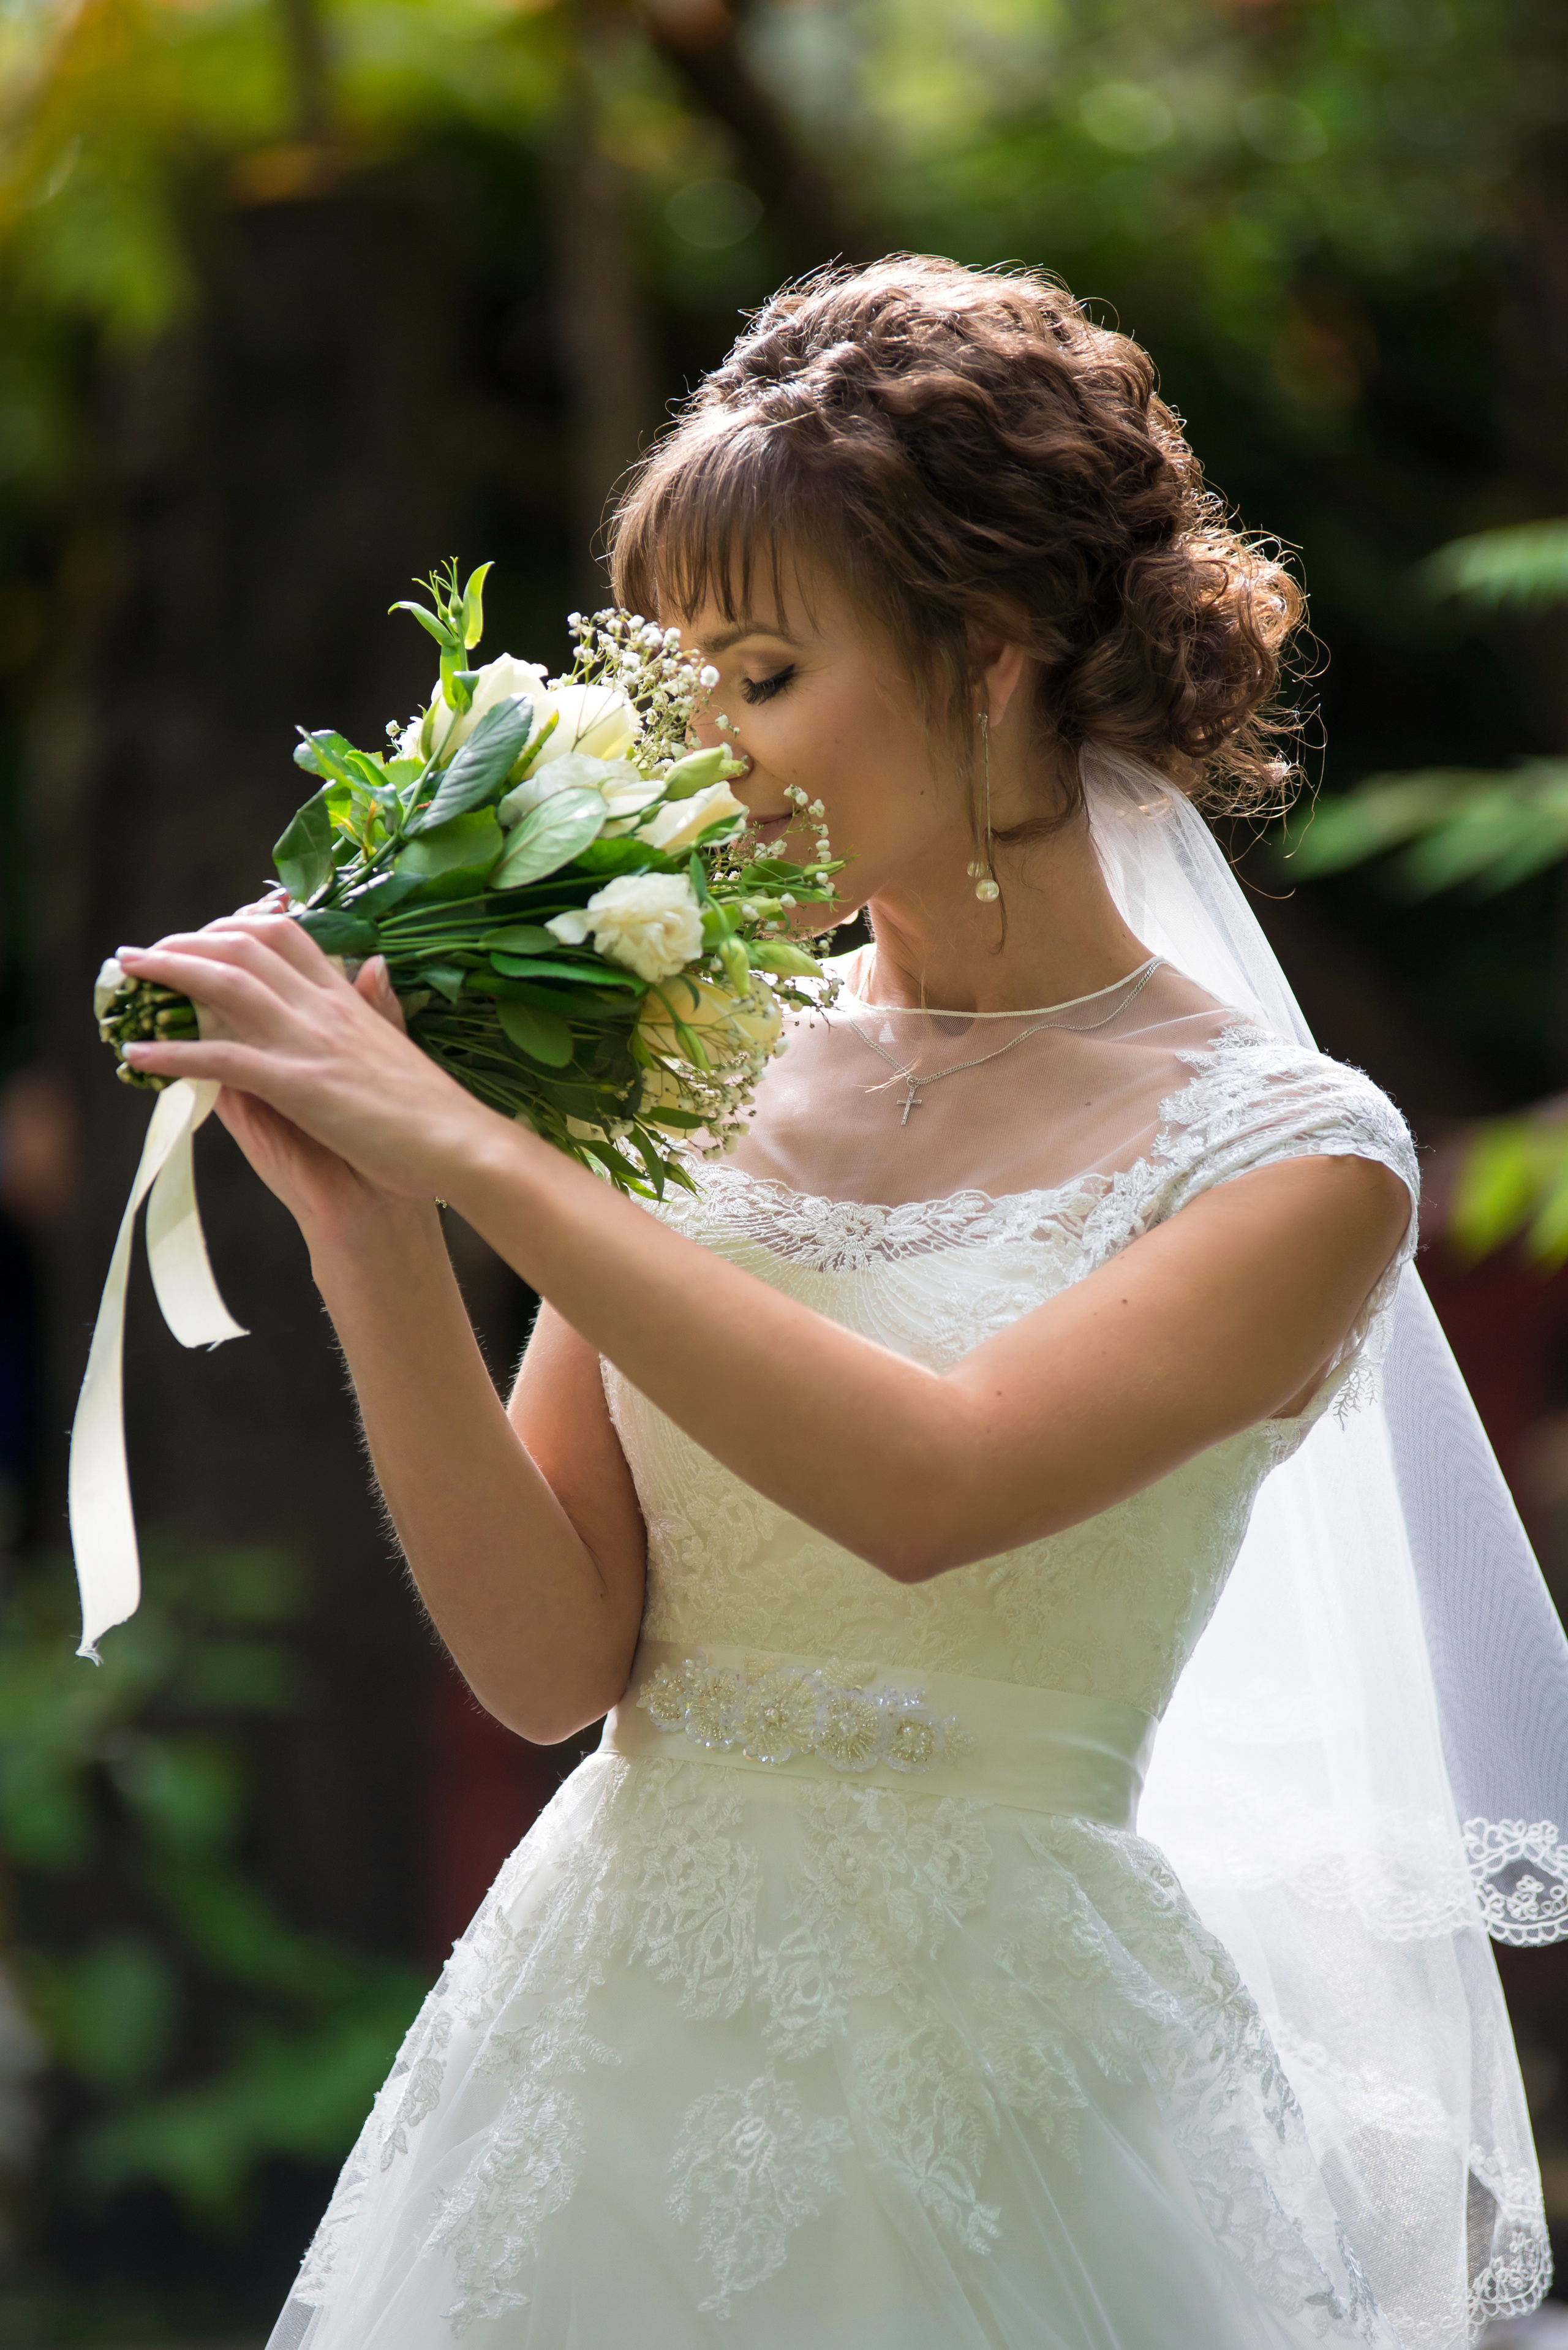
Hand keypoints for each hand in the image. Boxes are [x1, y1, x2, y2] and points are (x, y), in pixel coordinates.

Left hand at [115, 915, 505, 1211]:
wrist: (463, 1148)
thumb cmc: (435, 1110)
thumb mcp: (402, 1045)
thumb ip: (380, 1006)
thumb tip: (374, 966)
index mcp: (351, 999)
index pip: (287, 936)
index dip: (236, 925)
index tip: (204, 934)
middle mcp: (326, 1009)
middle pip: (245, 947)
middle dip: (188, 941)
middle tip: (149, 953)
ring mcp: (311, 1044)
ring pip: (226, 986)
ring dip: (169, 974)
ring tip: (128, 978)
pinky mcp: (299, 1086)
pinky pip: (222, 1060)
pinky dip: (175, 1054)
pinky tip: (138, 1056)